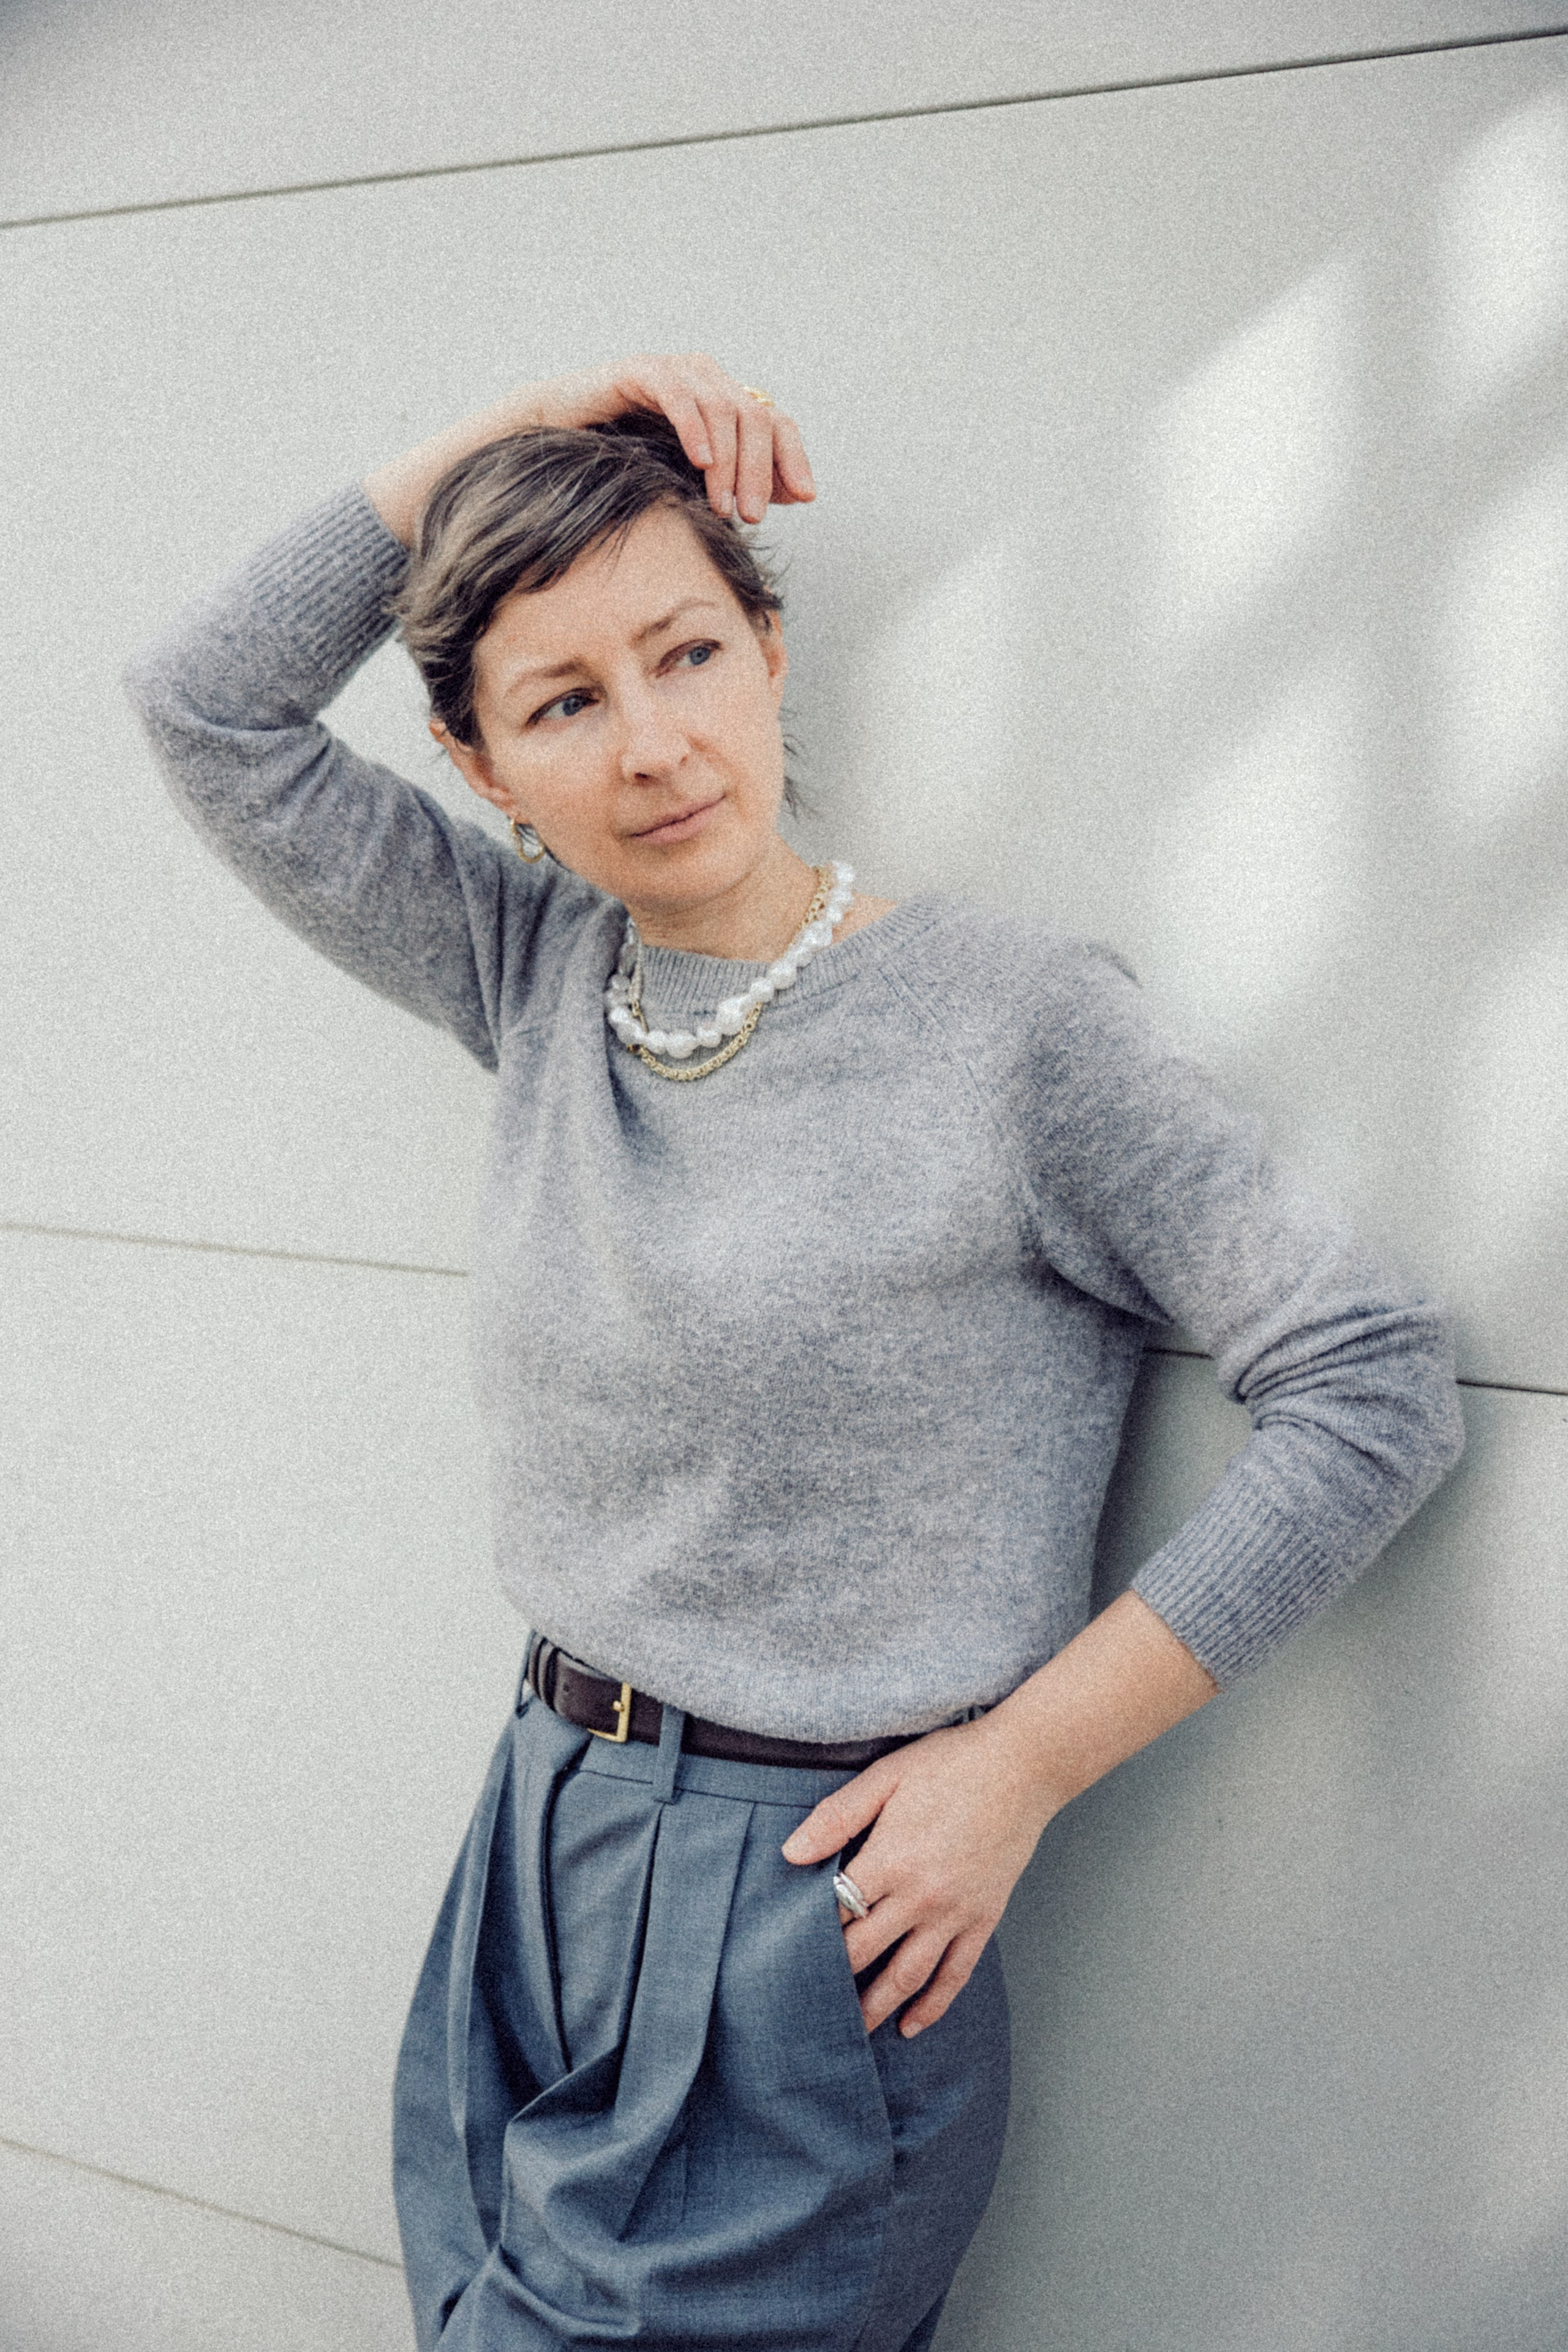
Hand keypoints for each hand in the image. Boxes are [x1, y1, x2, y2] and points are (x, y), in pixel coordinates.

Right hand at [525, 353, 815, 523]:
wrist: (558, 437)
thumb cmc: (627, 462)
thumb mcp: (692, 479)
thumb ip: (740, 482)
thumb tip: (797, 495)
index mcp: (725, 400)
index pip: (776, 423)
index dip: (793, 458)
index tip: (805, 498)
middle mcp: (707, 378)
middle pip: (755, 419)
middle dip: (759, 472)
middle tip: (751, 516)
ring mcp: (677, 369)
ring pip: (723, 409)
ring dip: (729, 464)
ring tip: (723, 506)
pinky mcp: (641, 369)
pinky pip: (679, 394)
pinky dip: (694, 428)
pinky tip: (700, 462)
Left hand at [781, 1713, 1062, 2037]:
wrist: (1022, 1767)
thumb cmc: (950, 1764)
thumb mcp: (886, 1776)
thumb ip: (837, 1816)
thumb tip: (790, 1853)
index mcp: (891, 1858)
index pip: (838, 1910)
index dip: (809, 1931)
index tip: (784, 1951)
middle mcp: (921, 1896)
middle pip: (865, 1951)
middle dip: (832, 1979)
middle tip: (804, 2003)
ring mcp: (955, 1913)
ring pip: (909, 1975)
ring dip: (877, 2007)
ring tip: (851, 2033)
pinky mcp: (984, 1919)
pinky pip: (956, 1974)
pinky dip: (934, 2005)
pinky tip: (912, 2025)